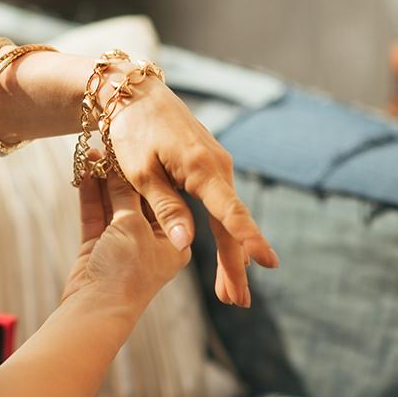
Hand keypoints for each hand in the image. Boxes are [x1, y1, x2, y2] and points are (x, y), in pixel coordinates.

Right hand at [62, 156, 190, 312]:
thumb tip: (122, 168)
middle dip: (123, 172)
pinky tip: (84, 170)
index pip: (165, 197)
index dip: (152, 171)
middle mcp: (150, 239)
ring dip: (104, 179)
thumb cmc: (126, 272)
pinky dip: (90, 193)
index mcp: (174, 239)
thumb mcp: (132, 226)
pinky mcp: (98, 245)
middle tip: (113, 143)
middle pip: (137, 198)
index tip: (141, 147)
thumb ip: (127, 195)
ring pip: (114, 203)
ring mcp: (123, 243)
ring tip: (93, 150)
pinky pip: (96, 213)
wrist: (95, 309)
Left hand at [104, 75, 278, 307]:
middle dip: (235, 265)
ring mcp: (216, 165)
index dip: (248, 239)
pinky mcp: (209, 166)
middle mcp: (217, 167)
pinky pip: (220, 205)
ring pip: (227, 217)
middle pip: (231, 224)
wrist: (134, 94)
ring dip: (229, 254)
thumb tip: (186, 244)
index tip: (267, 264)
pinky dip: (223, 232)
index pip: (230, 211)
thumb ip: (165, 207)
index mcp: (200, 168)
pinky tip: (230, 257)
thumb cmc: (131, 131)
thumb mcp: (139, 172)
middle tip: (238, 302)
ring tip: (230, 292)